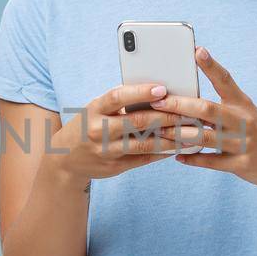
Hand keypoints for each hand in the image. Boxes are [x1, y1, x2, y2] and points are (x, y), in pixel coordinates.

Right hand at [47, 81, 190, 184]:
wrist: (64, 160)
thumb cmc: (87, 126)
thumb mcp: (95, 110)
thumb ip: (119, 103)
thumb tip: (156, 92)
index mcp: (94, 109)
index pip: (118, 97)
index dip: (140, 92)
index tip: (162, 89)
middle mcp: (99, 129)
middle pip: (137, 121)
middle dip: (167, 116)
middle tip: (190, 111)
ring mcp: (107, 150)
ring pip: (144, 143)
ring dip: (171, 137)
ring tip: (192, 132)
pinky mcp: (115, 166)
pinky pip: (144, 158)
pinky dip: (163, 151)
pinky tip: (179, 146)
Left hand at [152, 46, 256, 191]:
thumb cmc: (256, 132)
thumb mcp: (245, 112)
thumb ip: (222, 103)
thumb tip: (188, 93)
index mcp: (242, 104)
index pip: (225, 80)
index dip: (211, 66)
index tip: (197, 51)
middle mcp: (244, 121)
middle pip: (208, 110)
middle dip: (180, 105)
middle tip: (157, 101)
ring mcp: (243, 143)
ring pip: (205, 137)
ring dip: (180, 134)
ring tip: (159, 131)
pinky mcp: (241, 164)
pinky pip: (212, 162)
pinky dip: (193, 159)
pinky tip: (177, 156)